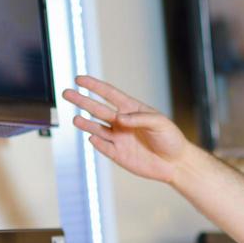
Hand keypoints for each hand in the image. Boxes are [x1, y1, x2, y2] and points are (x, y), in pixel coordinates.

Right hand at [65, 75, 191, 184]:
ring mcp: (119, 138)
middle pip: (98, 109)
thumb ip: (139, 119)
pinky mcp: (118, 154)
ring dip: (86, 123)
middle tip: (67, 93)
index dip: (94, 86)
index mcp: (132, 109)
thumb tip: (118, 119)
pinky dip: (97, 142)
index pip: (109, 94)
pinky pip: (104, 147)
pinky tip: (91, 137)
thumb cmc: (171, 139)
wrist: (176, 163)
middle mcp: (122, 122)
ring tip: (75, 119)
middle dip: (82, 101)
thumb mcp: (160, 123)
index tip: (80, 79)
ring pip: (97, 128)